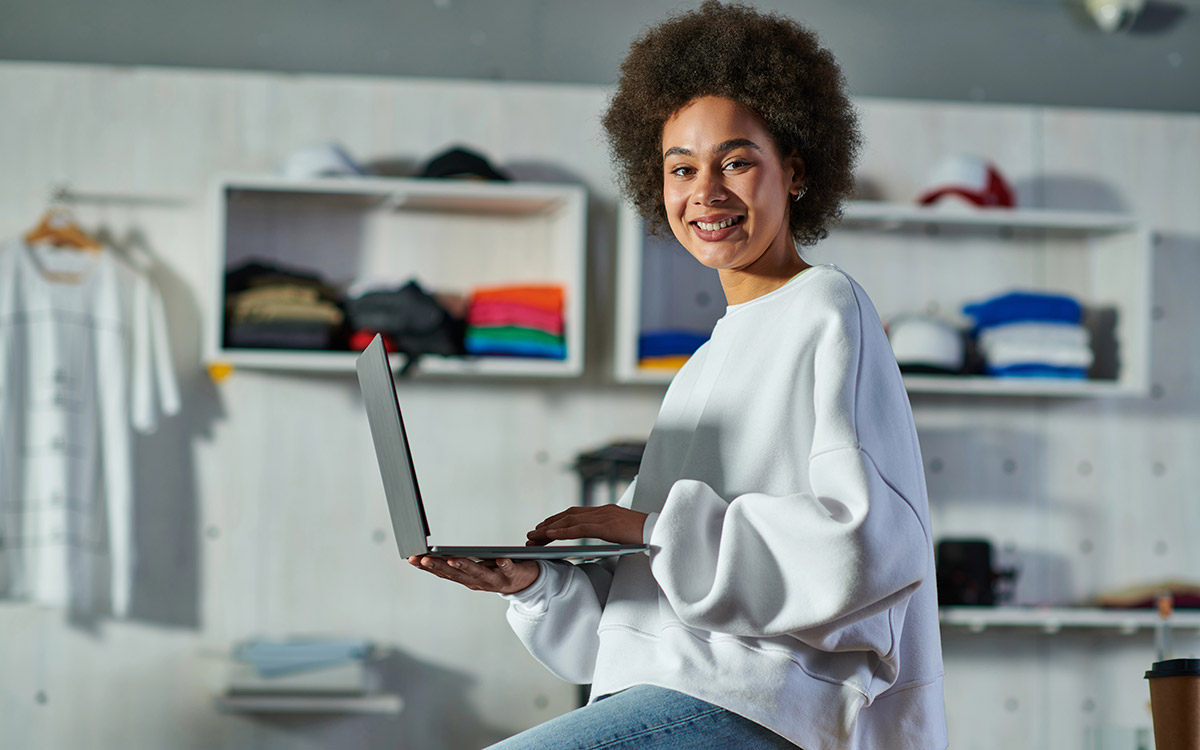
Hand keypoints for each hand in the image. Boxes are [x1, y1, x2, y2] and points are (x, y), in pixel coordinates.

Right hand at [407, 555, 539, 594]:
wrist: (527, 584)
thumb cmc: (498, 571)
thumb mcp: (475, 567)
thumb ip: (458, 561)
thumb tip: (436, 551)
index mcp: (467, 579)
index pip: (444, 573)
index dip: (427, 567)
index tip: (412, 558)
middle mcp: (478, 582)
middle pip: (456, 574)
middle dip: (438, 566)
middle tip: (423, 559)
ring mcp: (495, 580)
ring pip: (478, 573)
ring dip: (465, 566)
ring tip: (453, 559)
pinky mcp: (513, 574)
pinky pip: (509, 569)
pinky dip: (505, 565)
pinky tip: (502, 559)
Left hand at [526, 506, 648, 545]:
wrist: (663, 533)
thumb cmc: (646, 536)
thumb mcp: (623, 534)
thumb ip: (609, 533)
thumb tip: (598, 541)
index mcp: (606, 511)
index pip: (575, 514)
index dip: (558, 520)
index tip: (544, 527)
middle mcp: (603, 511)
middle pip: (568, 515)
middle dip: (548, 524)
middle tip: (532, 533)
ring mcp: (605, 517)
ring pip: (570, 521)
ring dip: (549, 529)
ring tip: (534, 536)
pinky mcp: (608, 526)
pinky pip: (579, 529)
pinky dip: (562, 532)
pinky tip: (550, 536)